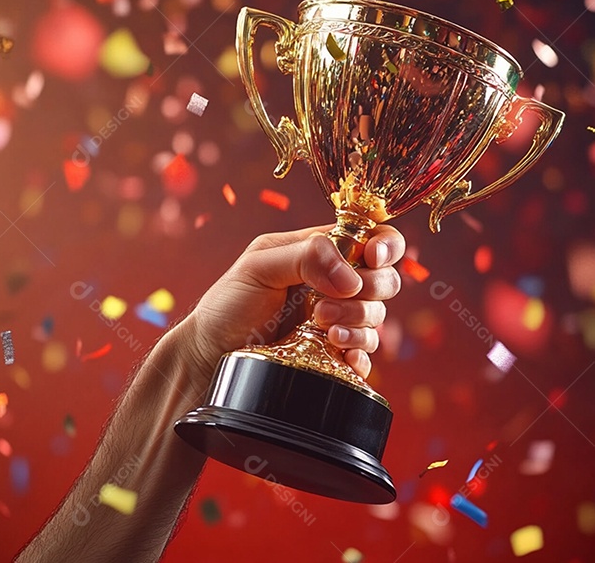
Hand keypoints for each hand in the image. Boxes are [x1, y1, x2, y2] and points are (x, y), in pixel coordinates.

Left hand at [166, 224, 405, 382]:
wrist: (209, 357)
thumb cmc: (228, 304)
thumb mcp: (258, 267)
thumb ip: (305, 257)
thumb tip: (351, 276)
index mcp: (322, 252)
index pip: (373, 238)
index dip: (385, 246)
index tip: (372, 259)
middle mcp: (336, 284)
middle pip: (386, 279)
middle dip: (368, 291)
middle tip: (326, 306)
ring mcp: (338, 320)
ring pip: (377, 316)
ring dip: (357, 321)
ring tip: (321, 328)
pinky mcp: (336, 354)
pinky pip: (367, 353)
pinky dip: (358, 351)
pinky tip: (338, 353)